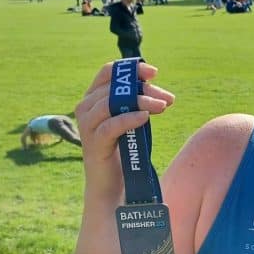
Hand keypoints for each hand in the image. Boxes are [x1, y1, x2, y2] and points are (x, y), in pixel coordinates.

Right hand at [75, 62, 174, 205]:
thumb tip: (161, 93)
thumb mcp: (135, 120)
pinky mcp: (93, 144)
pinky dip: (128, 119)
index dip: (130, 69)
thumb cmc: (127, 149)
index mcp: (94, 98)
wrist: (117, 185)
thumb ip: (140, 104)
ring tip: (162, 107)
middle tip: (167, 99)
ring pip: (111, 103)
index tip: (154, 72)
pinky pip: (110, 126)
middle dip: (143, 90)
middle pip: (113, 88)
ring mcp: (87, 126)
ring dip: (140, 102)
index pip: (107, 72)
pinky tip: (145, 117)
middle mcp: (86, 109)